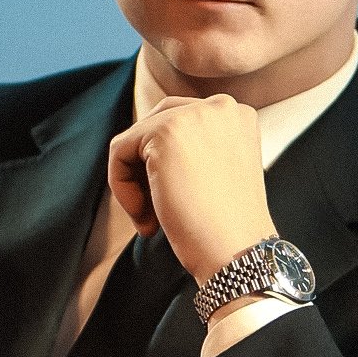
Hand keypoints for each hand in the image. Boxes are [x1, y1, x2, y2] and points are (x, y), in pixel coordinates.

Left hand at [106, 94, 276, 286]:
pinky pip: (120, 152)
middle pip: (156, 123)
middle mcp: (220, 105)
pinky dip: (122, 188)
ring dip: (134, 182)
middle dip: (147, 168)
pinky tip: (146, 219)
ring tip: (151, 220)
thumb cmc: (227, 226)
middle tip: (155, 212)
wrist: (237, 251)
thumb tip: (144, 149)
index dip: (166, 164)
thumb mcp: (218, 173)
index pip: (182, 123)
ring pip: (136, 139)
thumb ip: (193, 150)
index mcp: (238, 115)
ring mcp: (193, 114)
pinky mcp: (164, 131)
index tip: (173, 202)